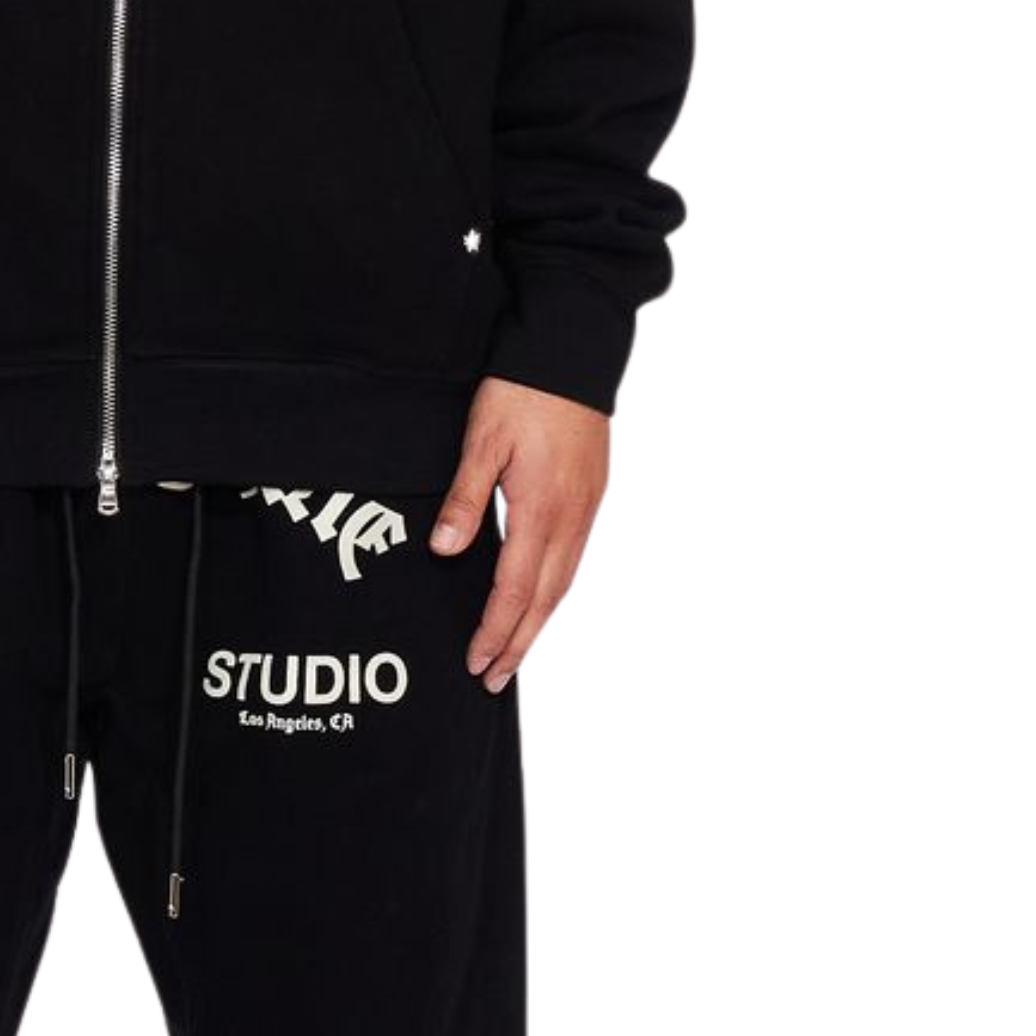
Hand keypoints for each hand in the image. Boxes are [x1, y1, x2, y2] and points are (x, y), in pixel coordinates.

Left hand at [428, 376, 608, 693]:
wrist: (572, 355)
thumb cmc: (522, 391)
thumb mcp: (481, 440)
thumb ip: (464, 498)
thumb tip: (445, 550)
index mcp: (540, 510)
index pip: (514, 589)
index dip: (495, 631)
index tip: (477, 663)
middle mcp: (569, 519)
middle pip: (544, 600)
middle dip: (518, 644)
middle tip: (494, 680)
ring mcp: (585, 510)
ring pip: (562, 584)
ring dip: (537, 623)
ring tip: (514, 652)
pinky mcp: (591, 497)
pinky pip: (572, 560)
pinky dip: (553, 592)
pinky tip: (540, 598)